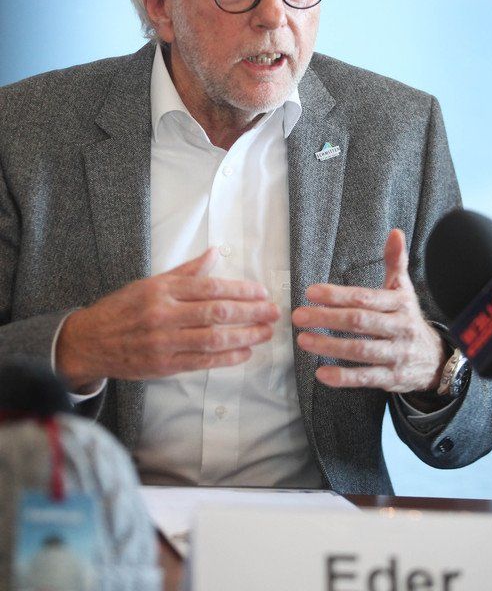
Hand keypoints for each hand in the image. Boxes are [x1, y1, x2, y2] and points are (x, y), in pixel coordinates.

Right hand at [56, 248, 278, 390]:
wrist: (90, 340)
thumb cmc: (123, 308)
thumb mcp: (151, 282)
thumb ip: (186, 271)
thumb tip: (215, 253)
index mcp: (163, 290)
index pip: (210, 288)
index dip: (240, 290)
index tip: (261, 292)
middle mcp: (164, 314)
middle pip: (217, 313)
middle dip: (251, 313)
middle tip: (273, 312)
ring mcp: (165, 342)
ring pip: (214, 339)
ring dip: (246, 336)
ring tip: (266, 332)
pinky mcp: (164, 366)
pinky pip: (203, 362)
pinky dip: (228, 358)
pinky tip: (246, 352)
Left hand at [292, 229, 445, 392]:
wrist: (436, 359)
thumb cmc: (408, 319)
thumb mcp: (404, 290)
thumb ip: (395, 263)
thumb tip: (394, 232)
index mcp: (399, 304)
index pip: (365, 298)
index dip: (337, 295)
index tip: (310, 292)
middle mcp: (400, 329)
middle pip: (360, 322)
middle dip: (327, 318)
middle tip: (299, 316)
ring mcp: (397, 355)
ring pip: (361, 350)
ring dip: (330, 346)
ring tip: (303, 340)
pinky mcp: (392, 379)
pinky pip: (367, 378)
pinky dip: (344, 378)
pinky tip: (321, 374)